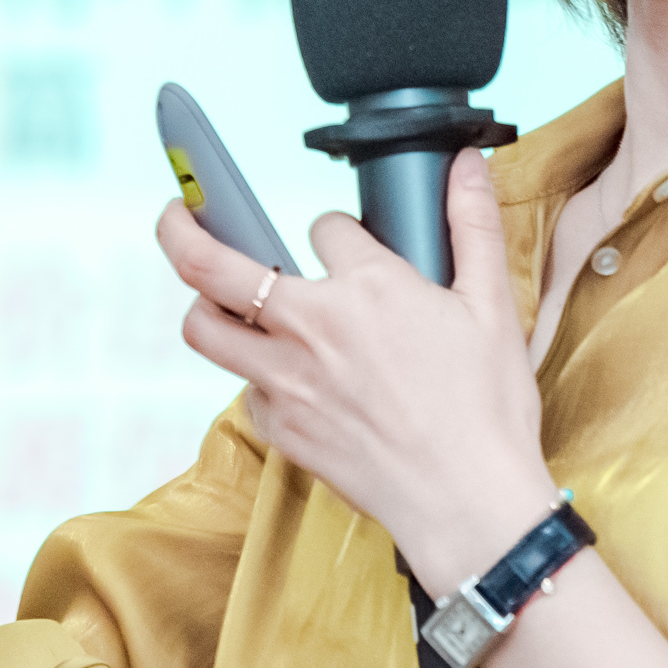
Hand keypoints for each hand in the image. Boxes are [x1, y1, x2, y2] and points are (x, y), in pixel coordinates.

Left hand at [158, 152, 558, 595]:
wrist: (468, 503)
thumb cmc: (486, 410)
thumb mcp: (493, 307)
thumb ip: (472, 226)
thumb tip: (466, 164)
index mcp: (368, 287)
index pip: (325, 226)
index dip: (339, 231)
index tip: (351, 245)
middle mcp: (312, 327)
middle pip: (211, 265)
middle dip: (179, 227)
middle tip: (174, 212)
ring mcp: (287, 381)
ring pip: (205, 329)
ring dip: (205, 307)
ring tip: (217, 298)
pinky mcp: (280, 429)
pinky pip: (243, 389)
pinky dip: (254, 376)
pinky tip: (285, 376)